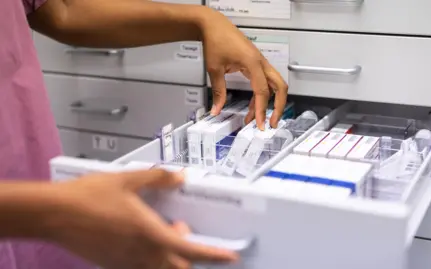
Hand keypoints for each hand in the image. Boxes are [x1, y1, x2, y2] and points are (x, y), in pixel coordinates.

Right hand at [46, 169, 237, 268]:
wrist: (54, 214)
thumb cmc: (89, 196)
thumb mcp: (128, 180)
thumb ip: (158, 178)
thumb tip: (179, 177)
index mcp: (150, 234)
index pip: (191, 251)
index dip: (214, 255)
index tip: (229, 256)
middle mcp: (141, 254)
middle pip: (179, 267)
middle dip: (190, 255)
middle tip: (182, 230)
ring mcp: (126, 263)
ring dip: (169, 256)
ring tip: (162, 230)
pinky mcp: (112, 265)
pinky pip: (140, 267)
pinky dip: (150, 257)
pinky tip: (139, 236)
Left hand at [200, 8, 287, 129]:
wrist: (214, 25)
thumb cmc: (216, 41)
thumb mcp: (215, 69)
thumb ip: (218, 91)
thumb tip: (217, 109)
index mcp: (253, 63)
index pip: (262, 91)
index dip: (262, 110)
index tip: (259, 124)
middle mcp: (261, 63)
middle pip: (280, 87)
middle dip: (279, 107)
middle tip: (271, 123)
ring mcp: (260, 62)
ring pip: (274, 85)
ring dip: (269, 103)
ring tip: (257, 119)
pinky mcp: (256, 63)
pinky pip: (264, 81)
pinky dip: (261, 95)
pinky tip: (252, 107)